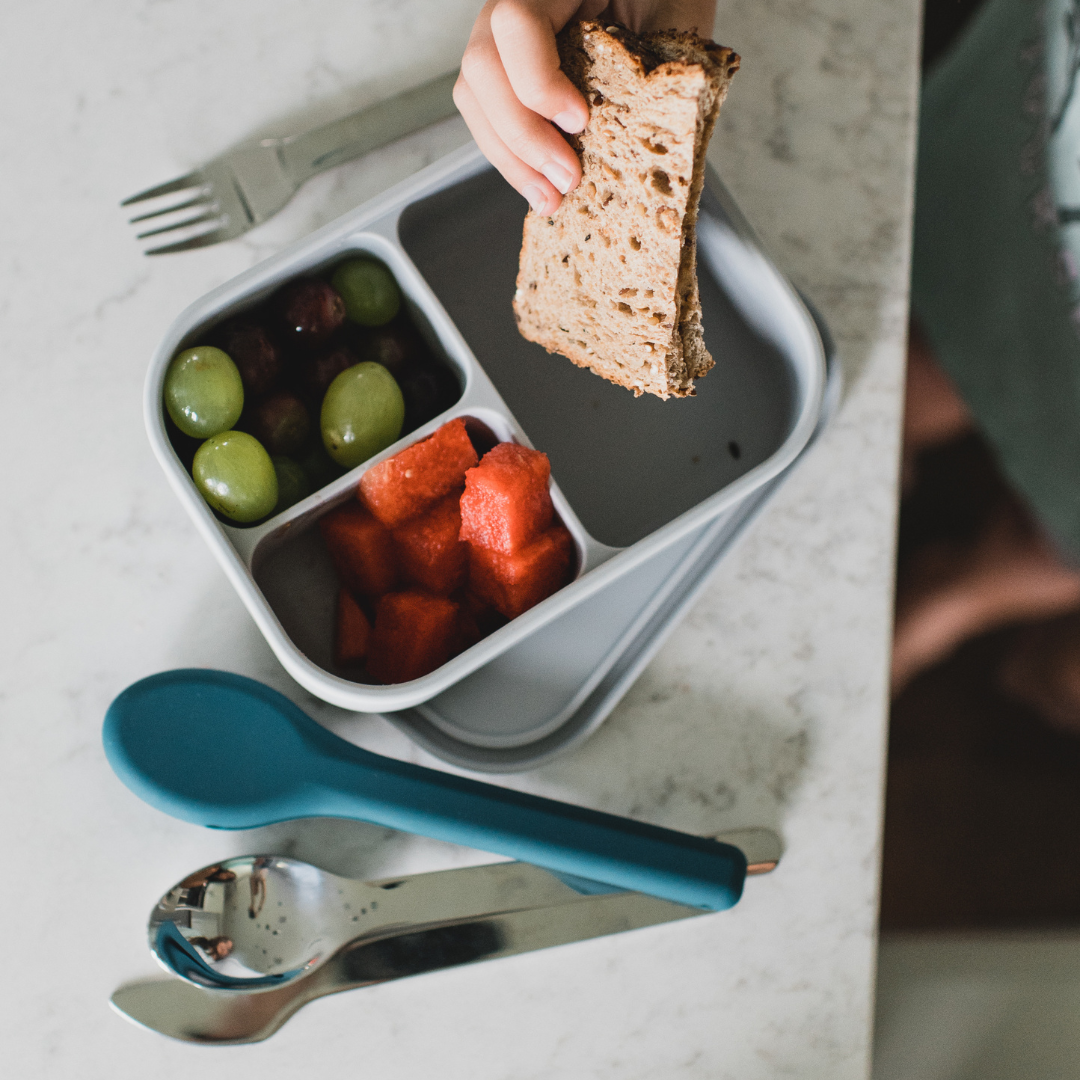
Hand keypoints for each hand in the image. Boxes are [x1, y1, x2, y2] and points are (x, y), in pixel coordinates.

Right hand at [454, 1, 717, 214]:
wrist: (658, 1)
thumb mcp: (672, 14)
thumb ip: (652, 52)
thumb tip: (632, 129)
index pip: (515, 21)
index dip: (538, 80)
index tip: (579, 121)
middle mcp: (518, 1)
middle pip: (482, 67)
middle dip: (522, 135)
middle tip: (566, 179)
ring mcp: (503, 38)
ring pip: (475, 98)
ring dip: (511, 158)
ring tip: (550, 197)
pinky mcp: (507, 73)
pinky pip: (488, 116)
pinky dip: (512, 158)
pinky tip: (541, 186)